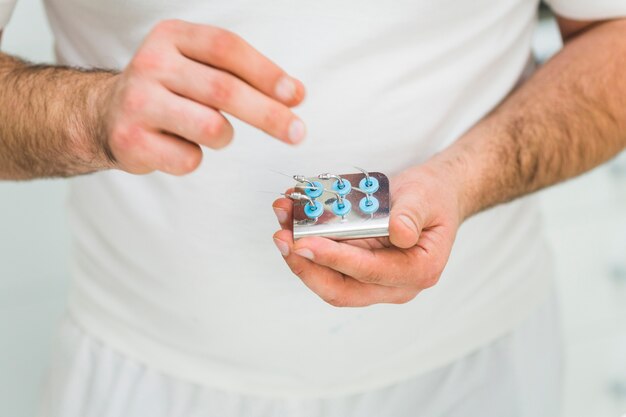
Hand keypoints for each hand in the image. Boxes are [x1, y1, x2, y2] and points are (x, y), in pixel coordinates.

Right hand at [97, 19, 305, 174]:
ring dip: (224, 137)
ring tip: (209, 131)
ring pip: (212, 128)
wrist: (104, 115)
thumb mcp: (196, 65)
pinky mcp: (131, 141)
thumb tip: (295, 94)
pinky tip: (177, 145)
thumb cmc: (166, 91)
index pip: (227, 49)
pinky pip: (189, 159)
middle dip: (269, 115)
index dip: (266, 73)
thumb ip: (241, 74)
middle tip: (297, 132)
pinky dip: (195, 158)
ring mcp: (137, 103)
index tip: (296, 95)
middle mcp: (151, 64)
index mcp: (172, 37)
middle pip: (224, 90)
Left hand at [272, 165, 462, 306]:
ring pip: (328, 280)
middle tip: (282, 239)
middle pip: (341, 290)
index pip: (369, 273)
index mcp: (418, 270)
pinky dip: (306, 244)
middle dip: (306, 267)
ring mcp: (373, 280)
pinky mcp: (357, 268)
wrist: (435, 197)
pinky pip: (326, 264)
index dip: (334, 259)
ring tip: (282, 222)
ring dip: (300, 254)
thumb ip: (412, 215)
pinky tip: (291, 221)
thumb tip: (398, 233)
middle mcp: (394, 284)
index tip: (304, 243)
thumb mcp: (427, 198)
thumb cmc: (433, 198)